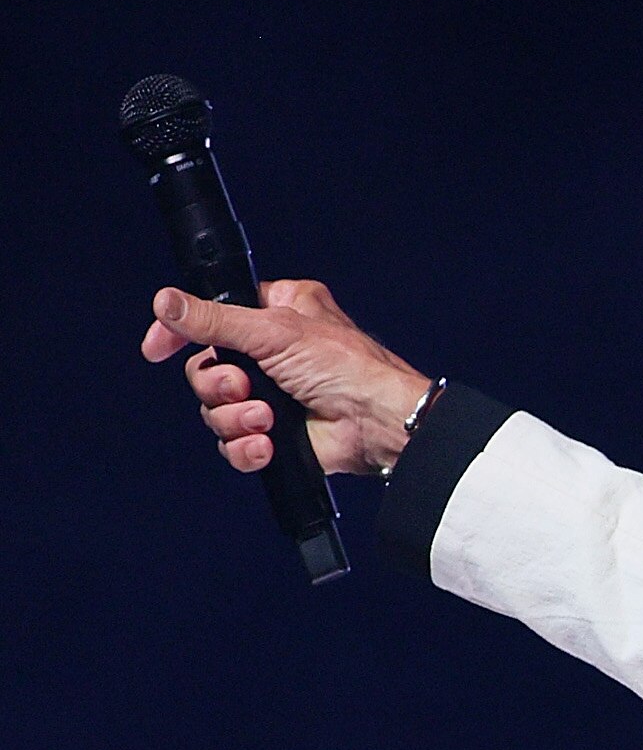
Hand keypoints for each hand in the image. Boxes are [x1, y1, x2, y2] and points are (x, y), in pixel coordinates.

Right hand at [140, 280, 430, 478]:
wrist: (379, 425)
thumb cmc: (348, 368)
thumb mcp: (274, 331)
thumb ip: (215, 320)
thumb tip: (165, 302)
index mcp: (275, 314)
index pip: (209, 318)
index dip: (178, 334)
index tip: (157, 350)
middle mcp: (270, 353)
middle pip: (204, 370)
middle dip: (218, 384)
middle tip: (243, 387)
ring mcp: (272, 396)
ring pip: (215, 410)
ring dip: (235, 417)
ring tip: (266, 418)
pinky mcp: (276, 435)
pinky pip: (235, 444)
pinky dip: (246, 447)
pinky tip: (267, 443)